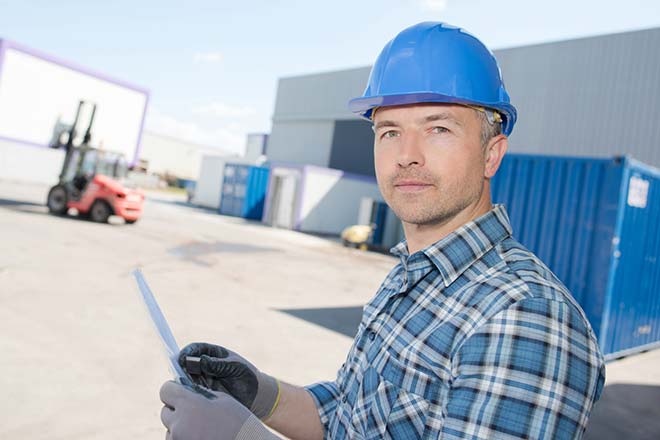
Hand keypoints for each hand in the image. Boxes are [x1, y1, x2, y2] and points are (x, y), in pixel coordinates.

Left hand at [159, 379, 279, 439]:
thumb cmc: (239, 422)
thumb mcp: (222, 400)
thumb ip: (201, 394)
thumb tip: (188, 391)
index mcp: (189, 405)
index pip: (165, 390)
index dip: (172, 388)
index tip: (179, 390)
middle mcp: (179, 424)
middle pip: (165, 411)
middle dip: (177, 409)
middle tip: (193, 410)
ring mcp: (178, 439)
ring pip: (170, 428)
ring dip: (180, 425)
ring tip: (201, 426)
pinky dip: (183, 437)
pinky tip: (201, 435)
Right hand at [178, 343, 279, 419]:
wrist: (256, 396)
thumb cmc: (247, 376)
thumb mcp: (235, 367)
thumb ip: (217, 365)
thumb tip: (200, 360)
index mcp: (213, 353)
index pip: (195, 349)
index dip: (186, 352)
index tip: (182, 358)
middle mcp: (204, 366)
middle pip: (186, 364)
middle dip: (184, 369)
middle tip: (187, 376)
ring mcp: (203, 380)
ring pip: (186, 379)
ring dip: (187, 383)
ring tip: (196, 386)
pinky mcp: (204, 394)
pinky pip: (192, 393)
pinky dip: (192, 394)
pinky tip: (198, 396)